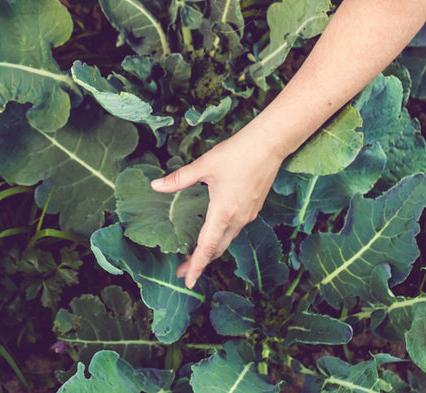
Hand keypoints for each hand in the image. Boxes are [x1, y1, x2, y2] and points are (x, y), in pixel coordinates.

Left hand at [150, 128, 285, 288]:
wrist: (270, 144)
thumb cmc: (237, 153)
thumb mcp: (204, 166)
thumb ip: (179, 179)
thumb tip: (155, 186)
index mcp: (223, 212)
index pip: (206, 247)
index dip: (196, 266)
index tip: (187, 281)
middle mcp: (238, 219)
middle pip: (217, 249)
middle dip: (200, 262)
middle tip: (183, 270)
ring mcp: (248, 215)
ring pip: (227, 240)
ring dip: (211, 249)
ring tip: (195, 254)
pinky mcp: (254, 208)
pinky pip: (236, 229)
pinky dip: (222, 237)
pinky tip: (214, 231)